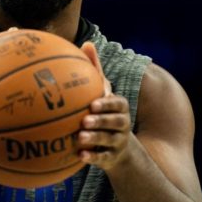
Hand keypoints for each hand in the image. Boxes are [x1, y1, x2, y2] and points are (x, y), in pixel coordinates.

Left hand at [76, 42, 131, 170]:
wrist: (119, 147)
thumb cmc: (104, 111)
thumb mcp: (102, 91)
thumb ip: (95, 69)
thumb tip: (87, 42)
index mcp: (120, 107)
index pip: (118, 104)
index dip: (107, 104)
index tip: (93, 103)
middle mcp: (122, 124)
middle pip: (115, 122)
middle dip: (101, 121)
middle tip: (85, 121)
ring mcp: (117, 142)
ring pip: (108, 141)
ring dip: (94, 139)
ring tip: (79, 138)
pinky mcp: (111, 158)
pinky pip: (102, 159)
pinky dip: (92, 158)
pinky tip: (79, 156)